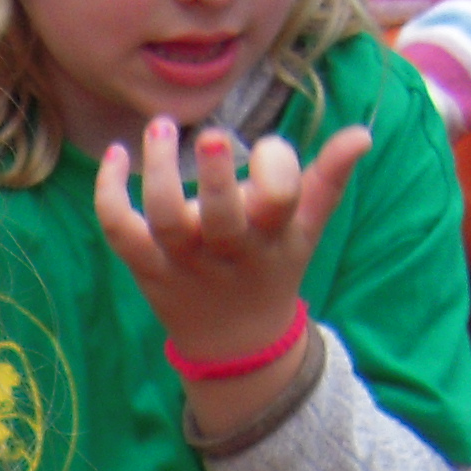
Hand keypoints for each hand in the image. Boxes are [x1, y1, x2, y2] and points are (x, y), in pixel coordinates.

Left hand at [92, 117, 370, 432]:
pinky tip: (115, 154)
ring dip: (159, 171)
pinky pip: (119, 231)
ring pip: (164, 218)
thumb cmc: (272, 269)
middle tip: (215, 135)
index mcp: (271, 237)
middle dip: (219, 178)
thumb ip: (329, 180)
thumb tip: (361, 134)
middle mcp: (225, 250)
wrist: (234, 344)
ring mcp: (182, 260)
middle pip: (219, 217)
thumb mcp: (306, 230)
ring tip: (162, 126)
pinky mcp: (146, 267)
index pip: (279, 197)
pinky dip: (109, 195)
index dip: (277, 168)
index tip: (269, 149)